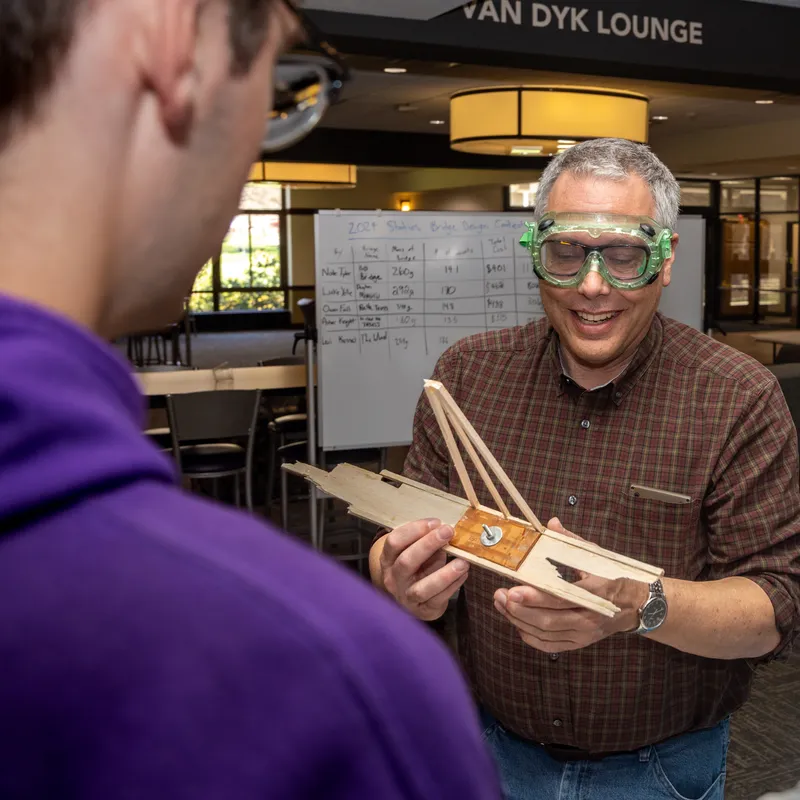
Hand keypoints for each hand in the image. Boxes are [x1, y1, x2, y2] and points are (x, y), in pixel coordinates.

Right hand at [378, 518, 469, 621]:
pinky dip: (453, 586)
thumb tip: (445, 532)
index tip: (435, 522)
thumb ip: (426, 543)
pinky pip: (438, 599)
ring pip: (422, 588)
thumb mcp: (415, 552)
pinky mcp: (422, 611)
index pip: (394, 541)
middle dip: (428, 544)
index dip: (414, 530)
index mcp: (388, 558)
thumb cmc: (416, 567)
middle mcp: (393, 578)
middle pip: (406, 561)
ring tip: (462, 562)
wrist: (411, 600)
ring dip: (444, 574)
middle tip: (448, 532)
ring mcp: (406, 597)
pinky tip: (463, 574)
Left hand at [493, 518, 648, 652]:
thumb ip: (571, 540)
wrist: (636, 605)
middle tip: (499, 595)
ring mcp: (585, 634)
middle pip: (549, 620)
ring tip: (501, 605)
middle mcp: (590, 617)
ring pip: (546, 634)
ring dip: (519, 621)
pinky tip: (516, 622)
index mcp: (595, 592)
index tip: (513, 590)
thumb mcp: (596, 555)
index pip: (560, 598)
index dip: (535, 597)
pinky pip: (550, 645)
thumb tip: (551, 523)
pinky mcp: (580, 643)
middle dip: (519, 609)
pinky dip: (530, 636)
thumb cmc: (612, 575)